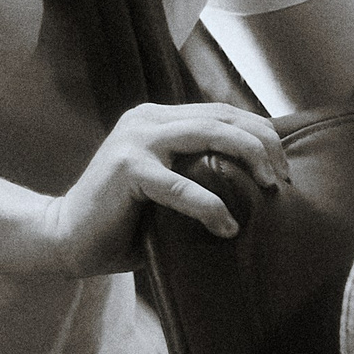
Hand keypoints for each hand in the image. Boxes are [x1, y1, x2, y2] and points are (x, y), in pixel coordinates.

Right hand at [46, 102, 287, 276]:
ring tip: (270, 189)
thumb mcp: (170, 188)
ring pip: (209, 134)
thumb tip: (259, 188)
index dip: (261, 134)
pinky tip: (228, 227)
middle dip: (264, 144)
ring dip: (249, 158)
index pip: (223, 114)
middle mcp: (148, 121)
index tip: (284, 168)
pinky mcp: (126, 168)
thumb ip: (200, 175)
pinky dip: (210, 206)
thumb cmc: (127, 222)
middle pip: (223, 118)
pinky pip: (181, 184)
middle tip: (284, 179)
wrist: (68, 239)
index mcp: (159, 120)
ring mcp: (136, 139)